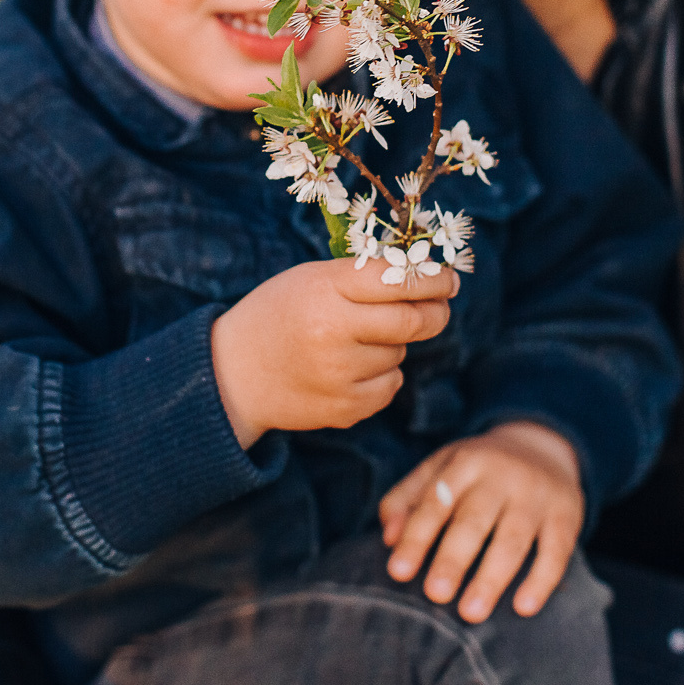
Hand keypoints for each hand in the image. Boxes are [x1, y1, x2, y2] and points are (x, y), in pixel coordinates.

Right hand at [211, 257, 457, 447]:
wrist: (234, 374)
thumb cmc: (279, 313)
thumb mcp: (311, 279)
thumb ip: (363, 276)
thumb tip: (429, 276)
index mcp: (325, 289)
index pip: (398, 279)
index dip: (432, 279)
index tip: (449, 279)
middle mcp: (333, 331)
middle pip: (414, 322)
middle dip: (435, 312)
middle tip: (439, 306)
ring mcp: (340, 374)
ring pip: (400, 353)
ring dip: (393, 344)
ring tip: (355, 340)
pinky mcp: (345, 409)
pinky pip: (390, 385)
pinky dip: (382, 375)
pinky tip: (350, 368)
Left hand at [378, 421, 582, 621]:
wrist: (542, 445)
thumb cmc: (478, 469)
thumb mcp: (439, 468)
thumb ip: (406, 499)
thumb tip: (388, 538)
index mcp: (464, 463)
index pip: (436, 503)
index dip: (416, 537)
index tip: (398, 571)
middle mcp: (501, 476)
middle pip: (474, 522)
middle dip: (453, 559)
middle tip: (435, 594)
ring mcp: (536, 495)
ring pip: (513, 539)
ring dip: (492, 578)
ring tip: (471, 612)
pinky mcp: (566, 515)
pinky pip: (556, 551)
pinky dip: (541, 580)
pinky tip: (524, 606)